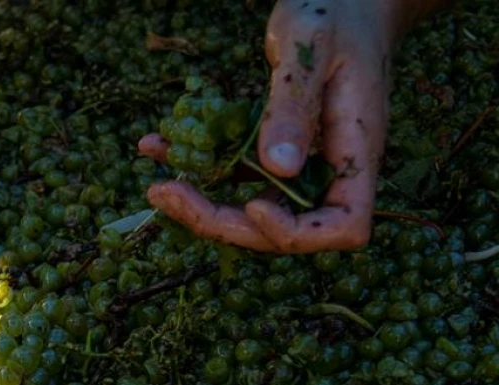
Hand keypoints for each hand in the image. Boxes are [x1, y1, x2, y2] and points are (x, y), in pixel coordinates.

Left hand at [139, 0, 398, 252]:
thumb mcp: (309, 46)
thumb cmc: (332, 11)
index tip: (252, 204)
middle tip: (167, 193)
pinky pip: (235, 176)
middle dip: (222, 222)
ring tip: (157, 186)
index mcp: (356, 149)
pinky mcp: (272, 152)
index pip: (343, 226)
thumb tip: (279, 168)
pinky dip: (197, 170)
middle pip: (283, 230)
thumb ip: (292, 105)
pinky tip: (160, 149)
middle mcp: (330, 168)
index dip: (296, 232)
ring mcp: (301, 165)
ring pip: (251, 212)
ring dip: (200, 207)